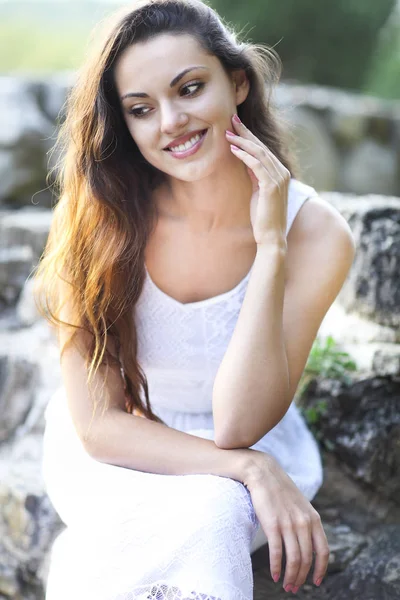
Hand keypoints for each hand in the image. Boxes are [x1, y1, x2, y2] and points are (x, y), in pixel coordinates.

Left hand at [225, 114, 289, 246]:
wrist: (271, 236)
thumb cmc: (263, 217)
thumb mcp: (258, 192)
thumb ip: (255, 176)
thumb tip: (245, 162)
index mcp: (280, 173)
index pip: (263, 150)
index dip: (249, 136)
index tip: (236, 126)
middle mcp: (282, 172)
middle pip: (261, 147)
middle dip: (245, 132)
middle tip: (231, 119)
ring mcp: (278, 178)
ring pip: (259, 153)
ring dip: (242, 141)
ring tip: (227, 133)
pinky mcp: (271, 186)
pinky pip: (256, 165)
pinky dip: (244, 155)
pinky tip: (232, 149)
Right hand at [244, 451, 328, 592]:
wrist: (262, 472)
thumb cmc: (280, 490)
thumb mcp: (300, 505)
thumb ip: (306, 522)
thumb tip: (309, 545)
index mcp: (314, 518)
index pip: (323, 551)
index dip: (321, 569)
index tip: (316, 582)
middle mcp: (304, 522)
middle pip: (307, 559)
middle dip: (301, 577)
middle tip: (294, 588)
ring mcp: (289, 524)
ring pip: (294, 559)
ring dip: (290, 576)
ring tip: (285, 585)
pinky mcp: (273, 524)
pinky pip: (277, 553)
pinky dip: (277, 567)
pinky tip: (274, 575)